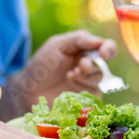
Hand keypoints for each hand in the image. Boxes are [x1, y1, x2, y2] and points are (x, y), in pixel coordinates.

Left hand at [4, 30, 118, 113]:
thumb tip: (99, 41)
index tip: (103, 54)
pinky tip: (69, 82)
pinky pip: (94, 93)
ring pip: (100, 80)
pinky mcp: (86, 99)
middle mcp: (92, 67)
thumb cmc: (43, 64)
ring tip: (70, 75)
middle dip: (94, 65)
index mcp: (87, 51)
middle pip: (105, 65)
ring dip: (86, 76)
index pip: (108, 48)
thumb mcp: (57, 45)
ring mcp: (89, 84)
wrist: (29, 89)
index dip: (109, 50)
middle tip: (80, 66)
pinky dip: (83, 87)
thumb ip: (78, 39)